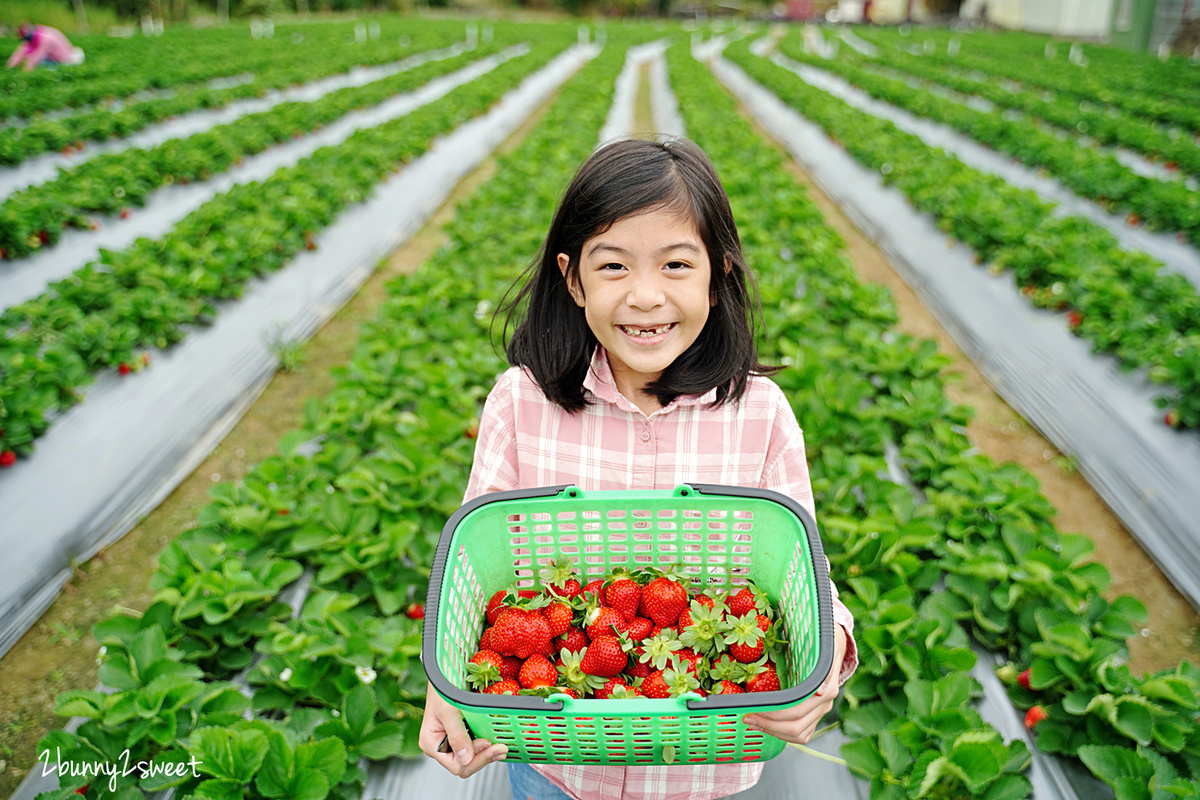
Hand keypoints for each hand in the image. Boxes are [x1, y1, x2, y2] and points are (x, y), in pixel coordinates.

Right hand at [417, 682, 507, 776]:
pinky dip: (485, 748)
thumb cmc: (442, 689)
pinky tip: (494, 743)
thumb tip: (465, 759)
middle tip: (501, 748)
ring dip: (486, 754)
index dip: (474, 758)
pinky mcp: (460, 737)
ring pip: (470, 759)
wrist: (445, 674)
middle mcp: (440, 747)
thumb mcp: (449, 711)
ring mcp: (450, 743)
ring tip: (501, 747)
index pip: (456, 765)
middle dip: (483, 758)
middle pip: (464, 765)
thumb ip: (457, 736)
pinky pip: (473, 749)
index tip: (487, 743)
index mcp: (431, 744)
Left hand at [741, 623, 846, 744]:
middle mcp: (824, 704)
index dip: (774, 715)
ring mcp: (820, 712)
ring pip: (798, 735)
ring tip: (753, 722)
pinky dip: (782, 734)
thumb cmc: (821, 642)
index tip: (754, 709)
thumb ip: (821, 665)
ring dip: (773, 732)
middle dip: (768, 725)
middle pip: (796, 728)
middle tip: (747, 718)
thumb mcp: (822, 645)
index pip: (797, 711)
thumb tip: (821, 690)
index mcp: (827, 689)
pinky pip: (801, 735)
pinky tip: (766, 726)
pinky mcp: (815, 716)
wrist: (834, 643)